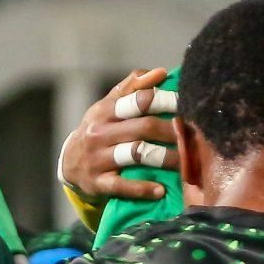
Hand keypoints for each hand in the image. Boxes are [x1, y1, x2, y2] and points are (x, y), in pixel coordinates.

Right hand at [57, 69, 179, 207]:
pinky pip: (122, 186)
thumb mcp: (109, 106)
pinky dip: (142, 188)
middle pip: (143, 128)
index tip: (188, 104)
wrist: (69, 163)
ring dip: (165, 158)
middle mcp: (99, 132)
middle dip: (171, 131)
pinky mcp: (97, 183)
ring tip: (186, 161)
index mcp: (105, 110)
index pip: (139, 101)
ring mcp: (97, 158)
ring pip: (137, 154)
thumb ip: (133, 87)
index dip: (166, 100)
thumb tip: (160, 72)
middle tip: (195, 135)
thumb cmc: (99, 129)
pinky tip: (161, 190)